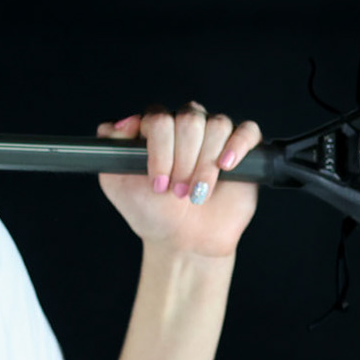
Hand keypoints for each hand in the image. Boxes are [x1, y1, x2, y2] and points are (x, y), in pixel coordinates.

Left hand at [95, 103, 262, 260]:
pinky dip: (237, 145)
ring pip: (217, 125)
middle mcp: (185, 127)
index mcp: (156, 129)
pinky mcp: (242, 150)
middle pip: (189, 119)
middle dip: (182, 161)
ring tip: (197, 193)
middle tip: (177, 192)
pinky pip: (247, 131)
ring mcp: (214, 137)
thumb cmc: (152, 212)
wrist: (184, 241)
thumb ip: (111, 148)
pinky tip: (226, 166)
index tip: (157, 182)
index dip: (159, 150)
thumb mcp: (117, 184)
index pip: (158, 118)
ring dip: (205, 164)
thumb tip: (119, 123)